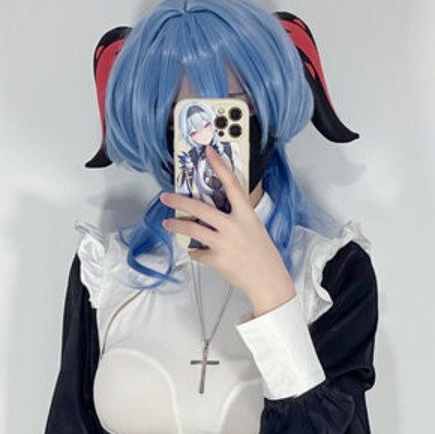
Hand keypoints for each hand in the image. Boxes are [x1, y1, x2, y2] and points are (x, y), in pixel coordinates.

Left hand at [160, 145, 295, 315]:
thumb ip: (235, 217)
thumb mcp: (253, 228)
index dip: (219, 166)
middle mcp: (233, 226)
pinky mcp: (216, 260)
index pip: (231, 184)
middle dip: (179, 200)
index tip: (208, 153)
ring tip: (169, 222)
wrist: (267, 280)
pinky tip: (198, 252)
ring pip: (192, 229)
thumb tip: (213, 212)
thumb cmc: (262, 255)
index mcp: (245, 215)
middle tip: (166, 196)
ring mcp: (223, 243)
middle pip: (200, 208)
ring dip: (177, 225)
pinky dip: (196, 252)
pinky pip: (198, 252)